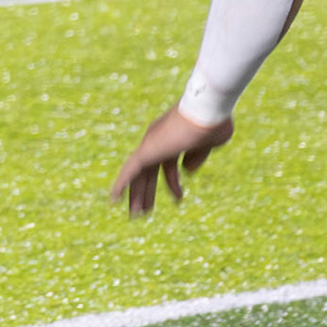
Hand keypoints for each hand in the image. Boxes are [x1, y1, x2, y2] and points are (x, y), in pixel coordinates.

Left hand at [109, 106, 234, 216]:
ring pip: (139, 174)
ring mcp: (151, 144)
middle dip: (146, 190)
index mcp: (173, 138)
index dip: (172, 183)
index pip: (167, 164)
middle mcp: (158, 140)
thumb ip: (197, 157)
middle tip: (142, 210)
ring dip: (137, 194)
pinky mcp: (147, 150)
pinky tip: (114, 199)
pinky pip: (130, 170)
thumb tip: (186, 171)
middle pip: (148, 171)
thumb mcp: (208, 144)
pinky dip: (122, 184)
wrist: (206, 112)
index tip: (178, 198)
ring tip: (134, 215)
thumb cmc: (212, 124)